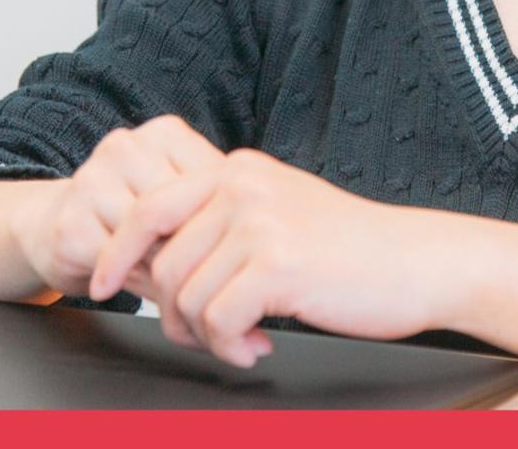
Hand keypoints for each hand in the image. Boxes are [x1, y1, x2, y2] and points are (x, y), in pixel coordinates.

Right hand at [14, 114, 224, 298]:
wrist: (52, 225)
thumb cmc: (132, 215)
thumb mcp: (178, 197)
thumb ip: (215, 205)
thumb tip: (260, 240)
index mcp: (164, 134)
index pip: (212, 184)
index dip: (223, 225)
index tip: (229, 250)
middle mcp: (125, 148)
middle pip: (183, 213)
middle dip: (195, 251)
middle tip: (207, 276)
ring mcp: (93, 182)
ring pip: (154, 242)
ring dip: (168, 272)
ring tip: (174, 283)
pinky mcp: (70, 225)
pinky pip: (122, 266)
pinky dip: (138, 284)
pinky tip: (140, 283)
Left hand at [86, 148, 446, 367]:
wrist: (418, 264)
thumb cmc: (352, 251)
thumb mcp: (279, 213)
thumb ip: (223, 222)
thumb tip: (156, 260)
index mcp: (236, 170)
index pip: (148, 208)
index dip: (115, 252)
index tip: (99, 284)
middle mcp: (241, 186)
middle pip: (163, 265)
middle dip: (175, 315)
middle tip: (212, 336)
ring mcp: (258, 222)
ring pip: (186, 298)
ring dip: (208, 336)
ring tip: (244, 340)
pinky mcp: (277, 263)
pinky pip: (217, 320)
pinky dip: (230, 346)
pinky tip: (260, 347)